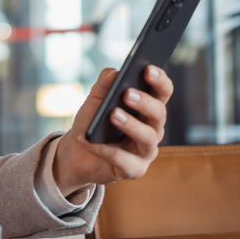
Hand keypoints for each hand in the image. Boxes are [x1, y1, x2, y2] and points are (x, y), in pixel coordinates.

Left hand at [52, 65, 172, 194]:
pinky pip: (123, 160)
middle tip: (127, 93)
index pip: (162, 91)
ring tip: (113, 114)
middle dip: (145, 102)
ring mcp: (146, 151)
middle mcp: (153, 128)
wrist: (77, 153)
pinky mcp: (134, 170)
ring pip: (148, 137)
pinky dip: (105, 150)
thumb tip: (114, 72)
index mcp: (148, 108)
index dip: (159, 80)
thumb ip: (104, 85)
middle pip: (159, 114)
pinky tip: (89, 141)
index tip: (147, 68)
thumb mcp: (95, 100)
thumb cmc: (93, 123)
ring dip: (131, 124)